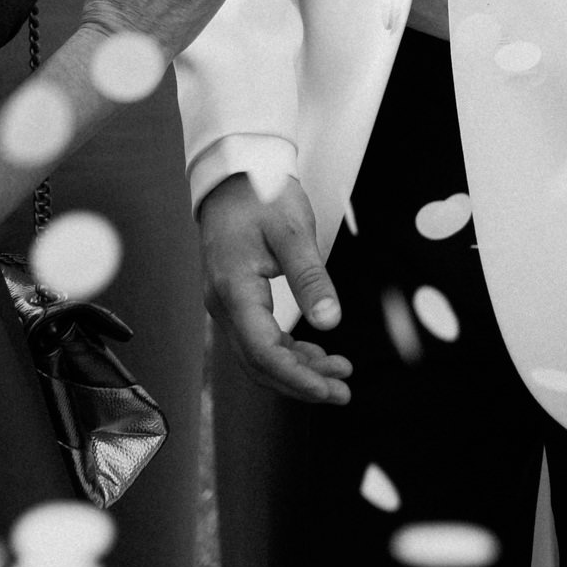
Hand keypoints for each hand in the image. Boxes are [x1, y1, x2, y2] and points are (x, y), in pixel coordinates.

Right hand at [199, 170, 353, 404]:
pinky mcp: (237, 299)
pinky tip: (316, 354)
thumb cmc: (260, 195)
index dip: (297, 377)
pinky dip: (288, 352)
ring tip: (338, 374)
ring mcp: (227, 304)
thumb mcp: (292, 231)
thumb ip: (311, 277)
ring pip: (259, 354)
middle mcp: (223, 304)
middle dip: (301, 382)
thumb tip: (331, 322)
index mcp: (233, 290)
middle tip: (343, 392)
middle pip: (259, 362)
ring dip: (297, 369)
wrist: (233, 175)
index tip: (329, 390)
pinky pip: (259, 338)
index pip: (263, 351)